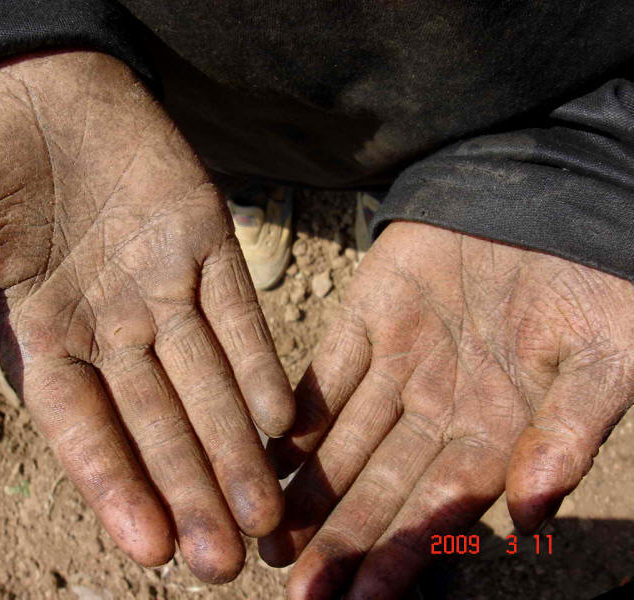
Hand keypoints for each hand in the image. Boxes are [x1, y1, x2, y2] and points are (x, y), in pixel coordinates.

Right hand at [0, 51, 293, 582]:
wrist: (25, 78)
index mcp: (44, 341)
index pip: (86, 430)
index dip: (117, 487)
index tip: (151, 547)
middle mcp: (111, 329)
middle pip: (160, 423)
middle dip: (192, 489)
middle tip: (225, 561)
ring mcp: (161, 288)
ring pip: (208, 381)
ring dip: (237, 444)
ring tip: (264, 511)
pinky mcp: (204, 243)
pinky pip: (236, 311)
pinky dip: (258, 360)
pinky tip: (283, 417)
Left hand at [260, 222, 633, 597]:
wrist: (556, 201)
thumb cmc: (598, 287)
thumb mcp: (603, 360)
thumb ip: (568, 433)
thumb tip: (534, 513)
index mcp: (494, 430)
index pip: (436, 507)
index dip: (397, 554)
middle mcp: (438, 408)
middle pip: (377, 484)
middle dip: (337, 538)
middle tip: (293, 588)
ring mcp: (399, 364)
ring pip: (341, 439)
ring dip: (306, 487)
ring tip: (266, 535)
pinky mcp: (369, 317)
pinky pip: (325, 372)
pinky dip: (296, 409)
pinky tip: (268, 450)